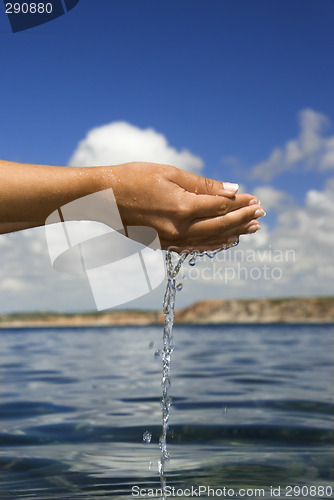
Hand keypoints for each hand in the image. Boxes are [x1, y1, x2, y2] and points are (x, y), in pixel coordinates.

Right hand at [99, 162, 264, 250]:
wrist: (101, 198)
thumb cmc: (132, 178)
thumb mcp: (169, 173)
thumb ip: (202, 185)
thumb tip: (232, 190)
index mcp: (182, 207)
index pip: (221, 206)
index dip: (241, 203)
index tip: (255, 199)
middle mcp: (179, 228)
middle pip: (220, 225)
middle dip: (243, 219)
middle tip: (261, 214)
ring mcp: (170, 239)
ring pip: (210, 240)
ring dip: (232, 234)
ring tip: (250, 230)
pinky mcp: (162, 244)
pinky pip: (194, 247)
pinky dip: (212, 244)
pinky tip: (224, 241)